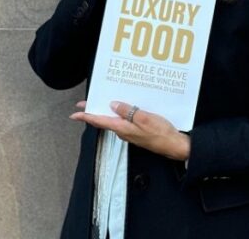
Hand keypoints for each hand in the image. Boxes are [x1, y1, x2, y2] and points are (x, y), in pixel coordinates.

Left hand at [70, 101, 190, 160]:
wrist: (174, 145)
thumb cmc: (160, 133)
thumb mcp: (144, 118)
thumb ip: (127, 111)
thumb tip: (113, 105)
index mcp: (122, 128)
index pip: (99, 121)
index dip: (86, 116)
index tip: (75, 113)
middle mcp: (123, 131)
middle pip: (104, 120)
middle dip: (94, 112)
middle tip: (85, 104)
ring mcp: (130, 132)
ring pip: (114, 120)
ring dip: (107, 111)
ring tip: (102, 102)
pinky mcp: (137, 131)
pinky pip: (124, 121)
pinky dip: (120, 113)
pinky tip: (124, 107)